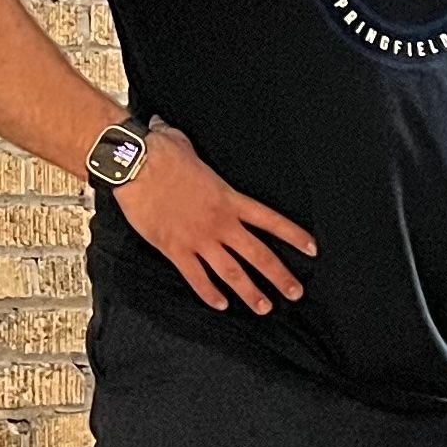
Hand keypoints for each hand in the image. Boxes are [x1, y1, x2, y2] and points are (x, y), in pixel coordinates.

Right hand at [114, 122, 315, 313]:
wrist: (133, 163)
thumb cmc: (160, 151)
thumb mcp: (186, 147)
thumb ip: (192, 152)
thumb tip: (178, 139)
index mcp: (230, 199)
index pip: (271, 221)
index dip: (294, 236)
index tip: (312, 249)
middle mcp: (220, 223)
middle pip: (259, 255)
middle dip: (280, 276)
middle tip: (295, 293)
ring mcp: (199, 238)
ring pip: (233, 273)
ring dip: (251, 293)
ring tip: (264, 307)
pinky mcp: (174, 248)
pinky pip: (196, 277)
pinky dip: (209, 293)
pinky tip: (220, 305)